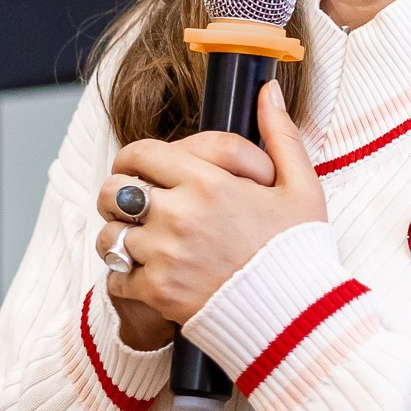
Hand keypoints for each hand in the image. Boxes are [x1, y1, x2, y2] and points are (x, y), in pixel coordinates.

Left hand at [94, 82, 325, 347]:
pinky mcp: (158, 293)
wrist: (298, 320)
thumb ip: (281, 134)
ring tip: (141, 245)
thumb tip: (269, 90)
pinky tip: (150, 277)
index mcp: (208, 183)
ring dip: (120, 239)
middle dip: (117, 196)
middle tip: (134, 207)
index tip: (141, 169)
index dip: (133, 157)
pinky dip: (127, 280)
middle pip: (113, 191)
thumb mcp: (301, 186)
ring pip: (109, 236)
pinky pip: (116, 279)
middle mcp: (179, 215)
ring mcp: (165, 255)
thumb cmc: (300, 253)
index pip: (141, 153)